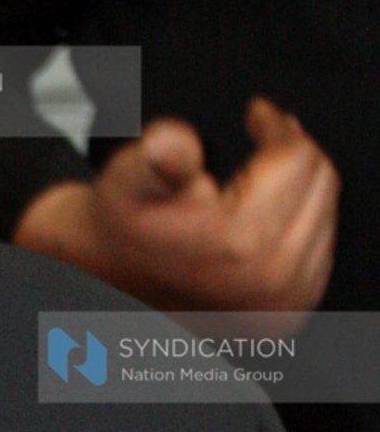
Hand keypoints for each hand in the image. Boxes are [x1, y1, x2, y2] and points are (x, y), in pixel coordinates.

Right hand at [14, 98, 338, 311]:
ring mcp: (282, 305)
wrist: (106, 284)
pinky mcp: (286, 317)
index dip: (275, 125)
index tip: (256, 114)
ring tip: (261, 175)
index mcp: (240, 245)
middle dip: (293, 154)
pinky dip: (303, 224)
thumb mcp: (125, 182)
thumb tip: (172, 145)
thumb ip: (154, 159)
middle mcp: (270, 283)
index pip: (298, 159)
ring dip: (300, 188)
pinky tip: (267, 217)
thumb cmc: (119, 229)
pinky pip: (320, 251)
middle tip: (263, 135)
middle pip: (320, 184)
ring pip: (325, 214)